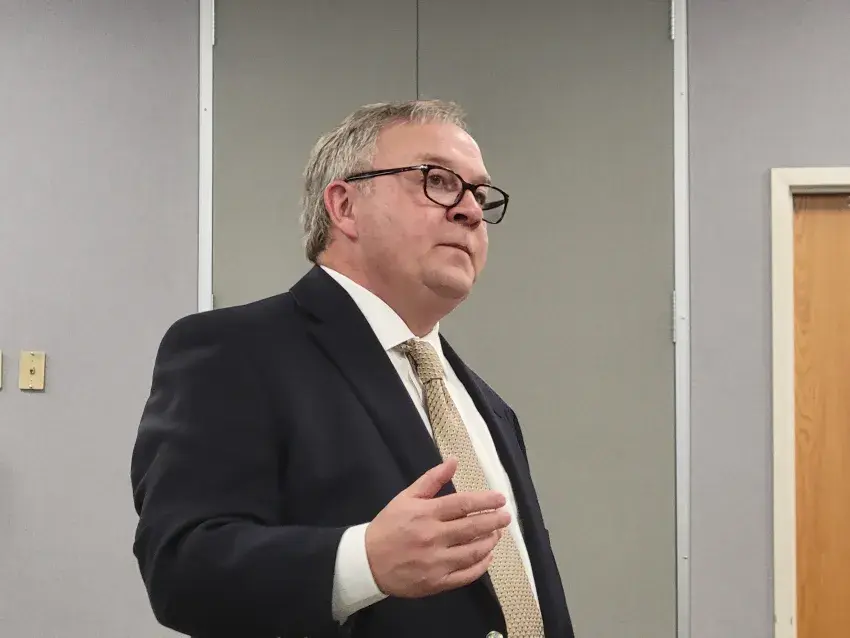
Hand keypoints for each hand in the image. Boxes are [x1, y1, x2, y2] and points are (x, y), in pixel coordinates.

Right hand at [364, 457, 509, 597]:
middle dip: (494, 521)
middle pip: (472, 527)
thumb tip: (453, 461)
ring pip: (472, 551)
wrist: (367, 562)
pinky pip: (465, 575)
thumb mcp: (406, 497)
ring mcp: (436, 562)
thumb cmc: (388, 526)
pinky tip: (487, 557)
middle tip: (506, 516)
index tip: (500, 499)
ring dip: (489, 542)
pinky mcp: (436, 582)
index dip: (485, 501)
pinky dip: (481, 566)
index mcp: (426, 514)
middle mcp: (433, 537)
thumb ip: (431, 480)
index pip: (463, 504)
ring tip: (497, 534)